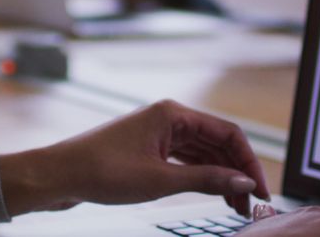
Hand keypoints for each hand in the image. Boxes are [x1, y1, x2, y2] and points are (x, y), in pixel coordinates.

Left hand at [0, 100, 269, 216]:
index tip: (261, 189)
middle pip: (218, 142)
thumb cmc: (101, 172)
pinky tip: (213, 193)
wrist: (58, 175)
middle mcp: (169, 118)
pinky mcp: (149, 149)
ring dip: (221, 176)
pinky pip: (187, 160)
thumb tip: (243, 182)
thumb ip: (206, 179)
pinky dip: (202, 176)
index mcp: (173, 114)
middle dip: (237, 172)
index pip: (228, 133)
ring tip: (235, 206)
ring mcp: (158, 133)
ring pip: (203, 153)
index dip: (249, 162)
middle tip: (251, 203)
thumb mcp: (160, 181)